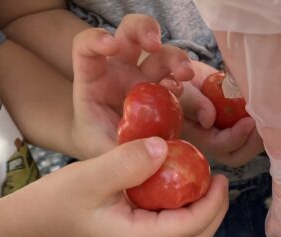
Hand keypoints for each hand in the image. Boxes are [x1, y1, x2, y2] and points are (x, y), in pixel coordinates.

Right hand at [15, 137, 228, 236]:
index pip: (195, 225)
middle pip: (198, 236)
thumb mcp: (91, 175)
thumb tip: (165, 147)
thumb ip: (130, 162)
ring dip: (200, 210)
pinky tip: (176, 186)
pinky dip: (181, 211)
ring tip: (201, 178)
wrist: (28, 226)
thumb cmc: (55, 201)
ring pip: (186, 236)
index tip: (221, 174)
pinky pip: (170, 231)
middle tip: (218, 176)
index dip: (215, 201)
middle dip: (215, 208)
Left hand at [71, 15, 193, 157]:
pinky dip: (190, 89)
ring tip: (186, 75)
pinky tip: (193, 105)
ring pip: (161, 52)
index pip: (87, 47)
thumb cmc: (99, 150)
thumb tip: (154, 150)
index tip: (111, 45)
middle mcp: (120, 72)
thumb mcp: (101, 153)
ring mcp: (144, 79)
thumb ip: (120, 155)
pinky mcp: (164, 93)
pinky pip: (179, 83)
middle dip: (144, 30)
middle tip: (154, 44)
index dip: (96, 39)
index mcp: (94, 79)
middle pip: (130, 34)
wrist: (111, 162)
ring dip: (176, 58)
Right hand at [179, 61, 264, 166]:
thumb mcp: (178, 85)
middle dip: (252, 144)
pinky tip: (267, 112)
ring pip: (245, 147)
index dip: (236, 137)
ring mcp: (222, 133)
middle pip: (235, 155)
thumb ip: (191, 101)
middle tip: (265, 125)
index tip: (249, 121)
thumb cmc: (173, 77)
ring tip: (270, 119)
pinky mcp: (232, 124)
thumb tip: (209, 120)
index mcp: (195, 134)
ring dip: (259, 137)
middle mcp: (210, 139)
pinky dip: (261, 127)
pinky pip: (250, 135)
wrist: (177, 72)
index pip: (219, 145)